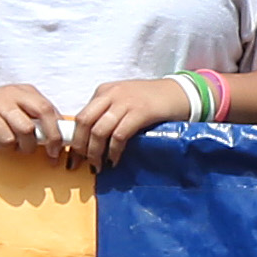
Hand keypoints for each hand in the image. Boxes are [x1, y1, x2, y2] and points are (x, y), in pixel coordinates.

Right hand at [0, 83, 67, 157]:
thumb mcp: (16, 112)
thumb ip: (35, 120)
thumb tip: (58, 138)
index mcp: (27, 92)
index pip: (52, 109)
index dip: (60, 130)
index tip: (63, 148)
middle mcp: (15, 94)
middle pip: (45, 113)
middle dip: (52, 138)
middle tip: (52, 155)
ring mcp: (0, 103)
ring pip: (26, 129)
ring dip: (26, 145)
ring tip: (17, 147)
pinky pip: (6, 137)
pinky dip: (6, 146)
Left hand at [69, 77, 201, 167]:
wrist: (182, 93)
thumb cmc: (153, 100)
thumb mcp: (125, 100)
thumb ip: (108, 112)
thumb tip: (91, 138)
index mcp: (104, 91)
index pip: (81, 116)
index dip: (75, 138)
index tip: (74, 155)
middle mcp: (111, 94)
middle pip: (84, 122)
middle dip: (81, 146)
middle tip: (84, 163)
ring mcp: (126, 102)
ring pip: (99, 131)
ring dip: (96, 152)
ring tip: (99, 165)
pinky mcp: (140, 112)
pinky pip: (119, 135)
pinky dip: (114, 151)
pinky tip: (115, 160)